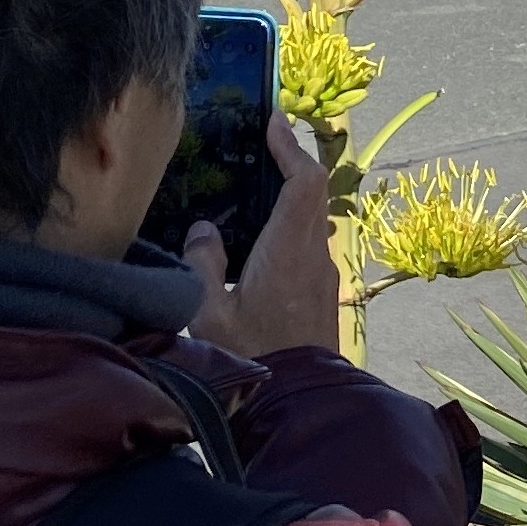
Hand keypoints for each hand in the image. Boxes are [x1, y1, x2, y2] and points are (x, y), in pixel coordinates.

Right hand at [184, 116, 339, 360]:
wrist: (299, 405)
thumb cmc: (251, 358)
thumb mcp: (208, 313)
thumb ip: (202, 264)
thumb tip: (203, 231)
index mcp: (288, 250)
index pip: (303, 182)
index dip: (290, 146)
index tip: (274, 120)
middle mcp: (314, 256)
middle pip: (313, 194)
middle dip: (292, 162)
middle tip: (265, 143)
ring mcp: (324, 277)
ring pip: (313, 220)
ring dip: (293, 196)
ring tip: (259, 186)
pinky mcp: (324, 295)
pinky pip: (309, 245)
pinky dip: (291, 226)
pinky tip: (262, 239)